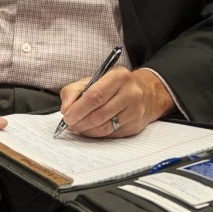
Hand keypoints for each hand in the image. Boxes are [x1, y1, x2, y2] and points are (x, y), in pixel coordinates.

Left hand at [59, 68, 173, 138]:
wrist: (145, 92)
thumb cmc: (113, 86)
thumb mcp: (92, 80)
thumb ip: (74, 91)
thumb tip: (66, 109)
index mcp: (118, 77)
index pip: (95, 96)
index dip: (78, 109)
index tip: (67, 117)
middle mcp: (130, 93)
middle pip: (99, 114)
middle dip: (80, 122)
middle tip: (69, 125)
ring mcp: (136, 110)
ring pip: (106, 127)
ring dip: (87, 130)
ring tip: (77, 128)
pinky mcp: (136, 124)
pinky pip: (112, 134)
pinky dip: (97, 134)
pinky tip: (90, 130)